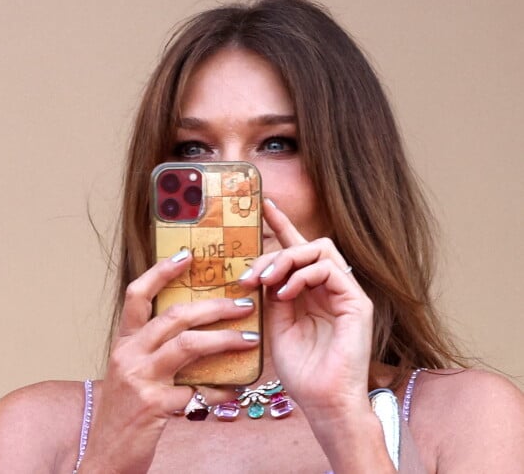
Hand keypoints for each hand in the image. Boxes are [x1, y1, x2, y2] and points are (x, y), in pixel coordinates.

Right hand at [80, 250, 258, 472]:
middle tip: (243, 304)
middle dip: (213, 307)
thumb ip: (156, 350)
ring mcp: (140, 380)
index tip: (186, 255)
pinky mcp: (153, 406)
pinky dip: (220, 389)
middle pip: (174, 316)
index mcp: (125, 342)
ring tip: (250, 339)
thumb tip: (199, 330)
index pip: (137, 295)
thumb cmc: (125, 412)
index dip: (161, 272)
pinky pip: (197, 392)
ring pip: (187, 346)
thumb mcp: (132, 373)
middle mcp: (129, 355)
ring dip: (223, 339)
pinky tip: (237, 390)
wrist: (104, 459)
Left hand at [240, 200, 373, 417]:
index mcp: (310, 291)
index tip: (263, 205)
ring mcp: (345, 293)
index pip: (297, 249)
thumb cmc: (301, 369)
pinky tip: (286, 293)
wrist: (323, 401)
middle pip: (307, 244)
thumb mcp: (276, 324)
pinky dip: (303, 276)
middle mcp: (330, 287)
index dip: (281, 225)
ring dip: (288, 259)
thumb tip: (262, 269)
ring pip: (320, 249)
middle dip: (275, 251)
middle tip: (251, 276)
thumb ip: (272, 294)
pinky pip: (330, 269)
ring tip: (267, 282)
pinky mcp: (357, 302)